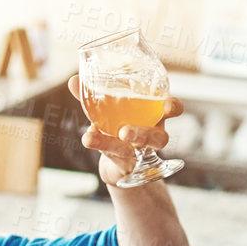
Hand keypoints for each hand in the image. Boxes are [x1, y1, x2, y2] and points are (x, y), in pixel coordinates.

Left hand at [68, 74, 183, 184]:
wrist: (117, 162)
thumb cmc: (119, 126)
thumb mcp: (109, 110)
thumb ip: (94, 96)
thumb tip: (73, 80)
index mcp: (155, 116)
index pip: (172, 110)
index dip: (174, 107)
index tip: (168, 106)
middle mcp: (152, 136)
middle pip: (158, 138)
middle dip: (144, 135)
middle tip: (125, 132)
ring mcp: (140, 154)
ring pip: (134, 153)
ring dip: (113, 144)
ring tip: (91, 136)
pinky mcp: (125, 165)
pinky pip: (114, 158)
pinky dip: (99, 145)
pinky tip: (87, 137)